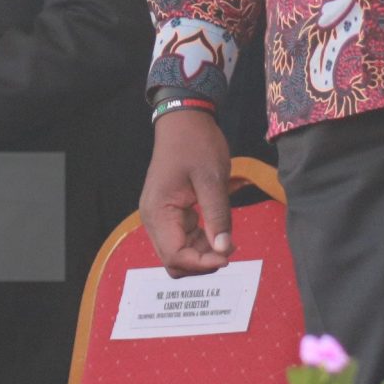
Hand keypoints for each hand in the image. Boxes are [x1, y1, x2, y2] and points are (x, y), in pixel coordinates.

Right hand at [141, 109, 233, 276]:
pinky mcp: (169, 212)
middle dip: (201, 262)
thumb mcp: (212, 179)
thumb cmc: (197, 144)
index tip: (228, 256)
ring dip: (203, 253)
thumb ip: (218, 216)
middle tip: (230, 249)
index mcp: (159, 212)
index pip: (175, 256)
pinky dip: (201, 241)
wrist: (184, 120)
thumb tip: (223, 250)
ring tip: (228, 240)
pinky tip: (220, 232)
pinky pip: (182, 238)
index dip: (202, 263)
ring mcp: (160, 216)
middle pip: (174, 260)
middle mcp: (153, 219)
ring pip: (179, 252)